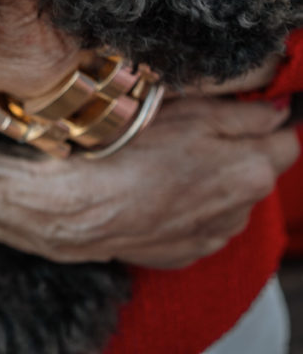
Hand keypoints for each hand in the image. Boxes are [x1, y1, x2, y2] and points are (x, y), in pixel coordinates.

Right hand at [0, 97, 299, 267]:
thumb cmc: (127, 148)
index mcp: (251, 172)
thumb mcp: (192, 111)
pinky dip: (185, 202)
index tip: (241, 106)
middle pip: (255, 169)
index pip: (287, 140)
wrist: (76, 205)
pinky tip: (154, 183)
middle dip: (235, 147)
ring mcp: (210, 235)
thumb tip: (279, 111)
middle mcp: (239, 210)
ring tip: (165, 155)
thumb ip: (246, 114)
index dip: (265, 118)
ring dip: (211, 177)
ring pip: (226, 197)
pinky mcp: (181, 251)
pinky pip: (198, 221)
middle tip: (191, 125)